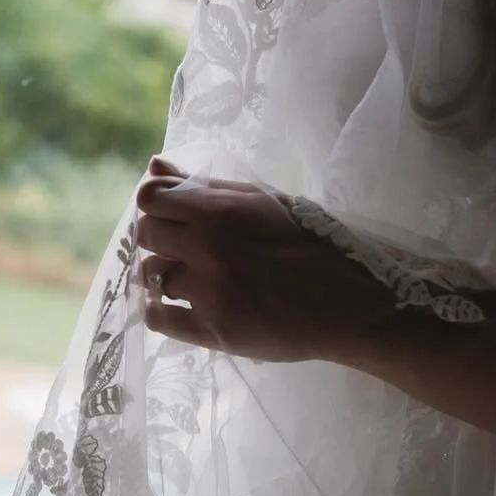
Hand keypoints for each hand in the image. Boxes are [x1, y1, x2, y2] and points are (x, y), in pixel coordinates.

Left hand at [134, 159, 394, 363]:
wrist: (349, 302)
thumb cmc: (312, 243)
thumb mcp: (265, 200)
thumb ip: (206, 184)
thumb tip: (154, 165)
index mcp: (221, 210)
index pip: (149, 197)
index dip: (158, 204)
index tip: (174, 214)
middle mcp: (208, 248)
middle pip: (146, 235)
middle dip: (161, 237)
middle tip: (186, 247)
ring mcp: (208, 292)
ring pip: (152, 275)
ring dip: (166, 273)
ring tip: (192, 277)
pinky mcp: (211, 330)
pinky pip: (157, 317)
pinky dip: (160, 309)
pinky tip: (180, 304)